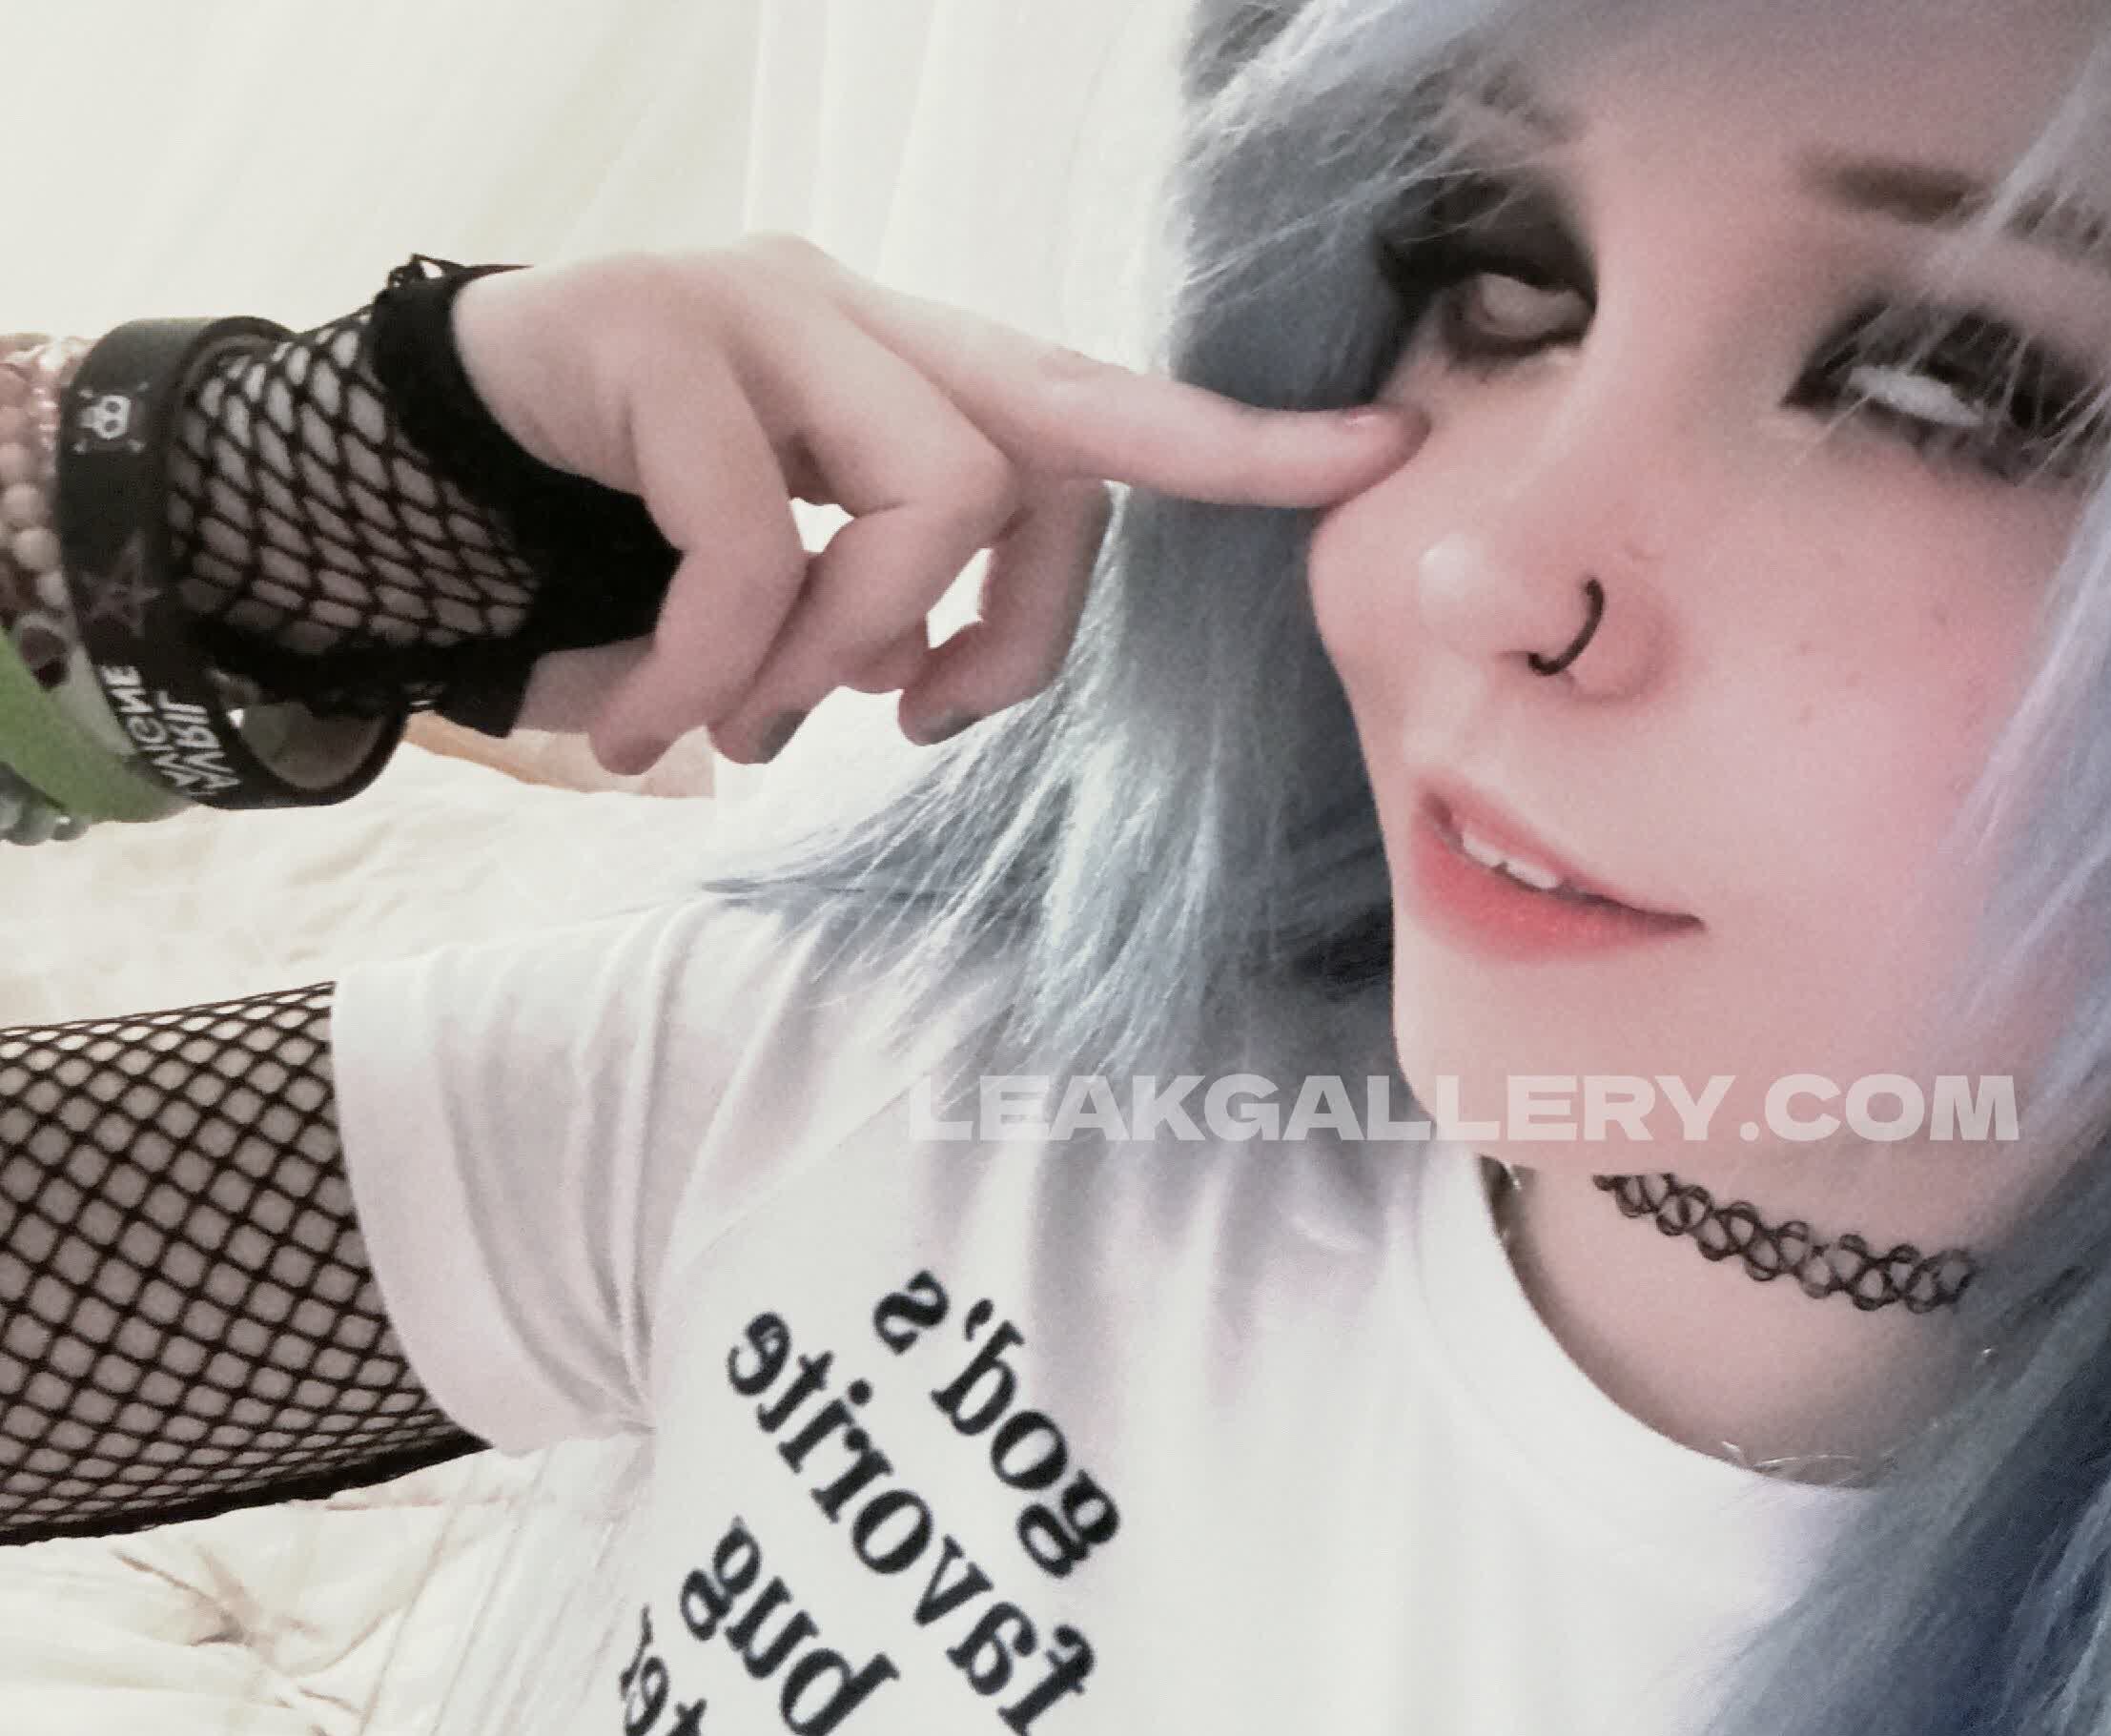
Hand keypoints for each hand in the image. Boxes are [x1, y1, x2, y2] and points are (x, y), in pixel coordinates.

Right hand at [448, 234, 1424, 772]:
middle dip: (1015, 621)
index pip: (1097, 396)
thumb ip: (883, 604)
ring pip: (921, 495)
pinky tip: (650, 732)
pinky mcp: (654, 330)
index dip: (1235, 438)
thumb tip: (925, 681)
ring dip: (839, 655)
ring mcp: (758, 305)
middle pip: (1038, 452)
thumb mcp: (783, 574)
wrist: (407, 456)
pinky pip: (752, 541)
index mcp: (908, 370)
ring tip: (744, 730)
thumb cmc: (624, 528)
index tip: (1380, 448)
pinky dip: (717, 668)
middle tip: (915, 723)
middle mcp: (855, 312)